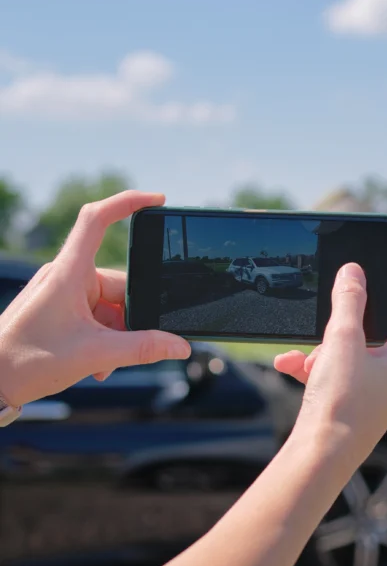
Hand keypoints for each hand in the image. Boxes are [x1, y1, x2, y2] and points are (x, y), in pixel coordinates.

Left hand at [0, 191, 191, 406]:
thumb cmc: (26, 361)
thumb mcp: (95, 355)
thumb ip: (144, 348)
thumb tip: (180, 345)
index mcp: (69, 273)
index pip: (97, 220)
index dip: (128, 203)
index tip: (157, 200)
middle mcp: (66, 277)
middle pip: (119, 285)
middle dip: (131, 320)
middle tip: (127, 349)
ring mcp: (62, 293)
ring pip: (110, 306)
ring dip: (117, 336)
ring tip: (105, 364)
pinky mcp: (60, 309)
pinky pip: (96, 317)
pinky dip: (104, 339)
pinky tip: (98, 364)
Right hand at [274, 264, 386, 470]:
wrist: (320, 459)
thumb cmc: (340, 402)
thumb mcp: (342, 341)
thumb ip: (349, 301)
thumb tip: (354, 271)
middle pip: (383, 332)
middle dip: (350, 321)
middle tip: (331, 310)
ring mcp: (379, 395)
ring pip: (355, 355)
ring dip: (326, 347)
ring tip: (304, 353)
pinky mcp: (356, 408)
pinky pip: (339, 377)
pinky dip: (316, 368)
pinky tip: (288, 365)